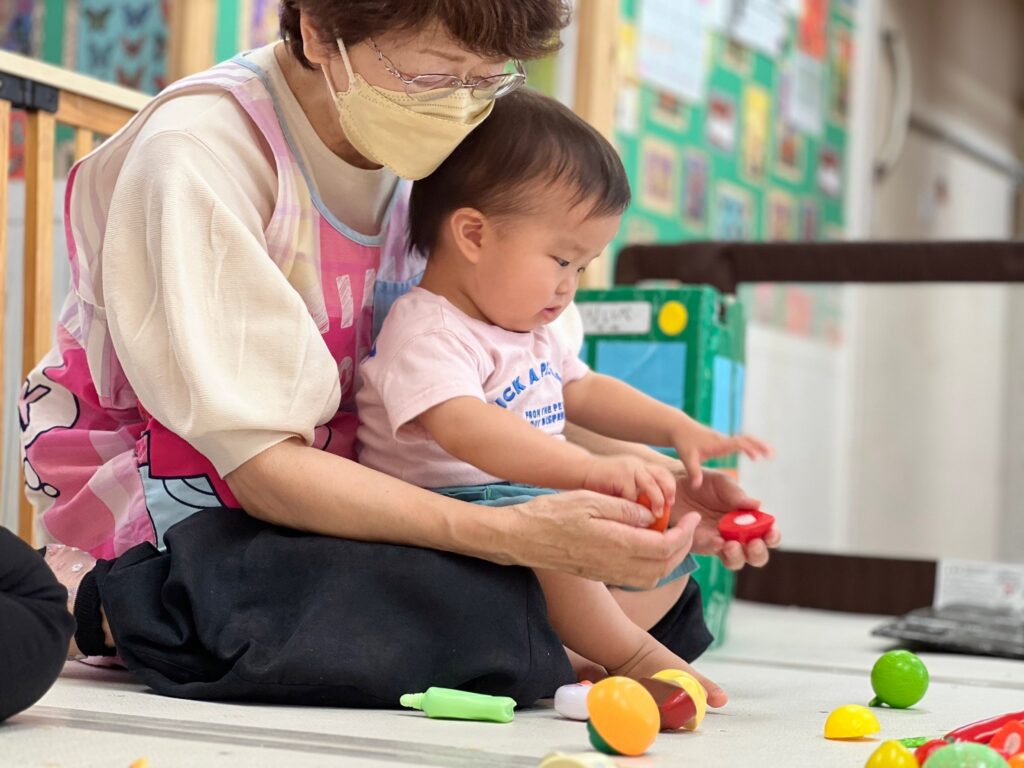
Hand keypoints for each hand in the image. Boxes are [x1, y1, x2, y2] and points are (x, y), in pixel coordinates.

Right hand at [506, 491, 700, 587]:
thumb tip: (653, 516)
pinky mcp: (599, 574)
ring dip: (670, 559)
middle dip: (684, 547)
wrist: (521, 538)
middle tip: (689, 527)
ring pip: (652, 575)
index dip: (685, 534)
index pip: (664, 546)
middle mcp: (615, 564)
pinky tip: (648, 546)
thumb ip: (625, 508)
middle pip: (664, 565)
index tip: (693, 518)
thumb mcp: (590, 500)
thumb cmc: (551, 514)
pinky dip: (653, 565)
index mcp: (616, 543)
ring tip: (674, 536)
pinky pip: (637, 577)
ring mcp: (607, 572)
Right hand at [581, 454, 676, 513]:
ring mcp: (629, 468)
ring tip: (656, 515)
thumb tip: (655, 515)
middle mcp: (637, 465)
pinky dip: (635, 506)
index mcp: (641, 467)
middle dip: (668, 494)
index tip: (670, 504)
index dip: (670, 490)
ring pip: (651, 484)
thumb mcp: (624, 487)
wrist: (580, 471)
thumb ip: (638, 496)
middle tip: (666, 511)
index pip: (664, 475)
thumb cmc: (601, 486)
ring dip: (657, 501)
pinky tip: (634, 515)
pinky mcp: (619, 474)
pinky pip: (632, 493)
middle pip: (663, 476)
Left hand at [670, 421, 771, 488]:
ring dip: (757, 445)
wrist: (678, 428)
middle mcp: (723, 440)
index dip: (748, 449)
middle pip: (745, 439)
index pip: (737, 444)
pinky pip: (740, 442)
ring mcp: (724, 439)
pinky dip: (750, 446)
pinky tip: (757, 453)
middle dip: (759, 445)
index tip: (758, 457)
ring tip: (770, 454)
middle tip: (772, 453)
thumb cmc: (683, 442)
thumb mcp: (687, 457)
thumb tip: (697, 486)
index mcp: (717, 444)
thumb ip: (693, 472)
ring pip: (744, 439)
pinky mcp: (722, 441)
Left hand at [671, 468, 780, 569]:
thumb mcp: (722, 484)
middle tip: (753, 543)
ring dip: (738, 556)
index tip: (771, 531)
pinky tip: (716, 540)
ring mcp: (720, 542)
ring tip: (731, 544)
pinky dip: (716, 548)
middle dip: (758, 552)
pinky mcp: (702, 544)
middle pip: (756, 555)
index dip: (773, 536)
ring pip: (736, 561)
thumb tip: (758, 505)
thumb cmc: (704, 483)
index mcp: (749, 519)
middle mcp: (738, 535)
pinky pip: (712, 552)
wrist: (675, 484)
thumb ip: (738, 495)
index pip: (767, 534)